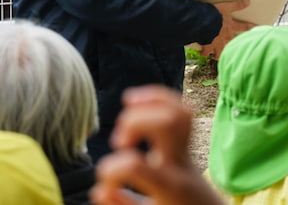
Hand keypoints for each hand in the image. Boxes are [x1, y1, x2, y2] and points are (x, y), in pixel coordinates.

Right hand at [90, 85, 223, 204]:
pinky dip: (159, 98)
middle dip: (135, 121)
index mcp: (170, 187)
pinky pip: (182, 110)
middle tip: (120, 143)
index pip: (135, 165)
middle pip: (167, 123)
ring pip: (179, 111)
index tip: (108, 186)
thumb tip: (100, 189)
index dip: (110, 170)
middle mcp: (181, 164)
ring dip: (150, 101)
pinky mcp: (187, 142)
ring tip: (128, 105)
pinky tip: (137, 101)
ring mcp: (187, 150)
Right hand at [201, 0, 253, 58]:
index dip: (248, 27)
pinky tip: (201, 54)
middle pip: (231, 43)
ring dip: (218, 54)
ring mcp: (216, 43)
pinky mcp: (207, 46)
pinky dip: (203, 53)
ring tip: (216, 56)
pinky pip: (205, 52)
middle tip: (233, 50)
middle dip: (232, 47)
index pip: (242, 27)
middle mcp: (225, 37)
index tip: (253, 28)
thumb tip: (248, 1)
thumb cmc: (214, 15)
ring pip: (219, 51)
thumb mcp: (226, 7)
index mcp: (230, 27)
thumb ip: (237, 5)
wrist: (203, 23)